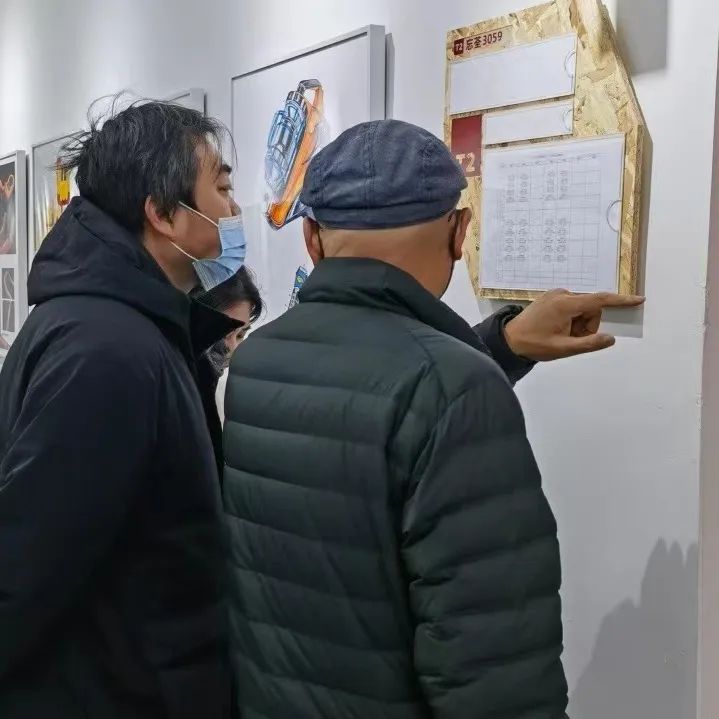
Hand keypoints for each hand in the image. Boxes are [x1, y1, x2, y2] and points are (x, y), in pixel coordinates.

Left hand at [503, 289, 644, 360]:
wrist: (508, 340)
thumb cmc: (534, 344)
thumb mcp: (563, 349)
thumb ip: (589, 344)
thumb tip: (610, 338)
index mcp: (566, 304)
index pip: (600, 300)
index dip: (621, 301)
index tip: (638, 300)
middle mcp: (562, 294)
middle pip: (591, 308)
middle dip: (587, 325)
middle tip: (570, 339)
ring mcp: (555, 295)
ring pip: (582, 309)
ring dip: (578, 324)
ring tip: (560, 335)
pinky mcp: (551, 298)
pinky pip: (571, 307)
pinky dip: (571, 320)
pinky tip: (557, 329)